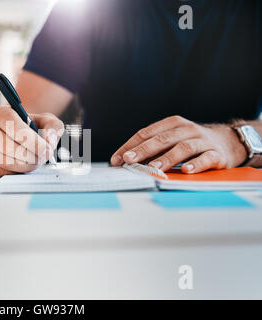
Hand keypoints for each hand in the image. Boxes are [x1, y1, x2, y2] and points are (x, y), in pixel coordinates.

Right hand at [0, 106, 63, 178]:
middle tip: (43, 157)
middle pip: (8, 146)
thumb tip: (49, 140)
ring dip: (25, 165)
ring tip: (35, 161)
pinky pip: (0, 171)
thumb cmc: (32, 128)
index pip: (12, 126)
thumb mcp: (47, 122)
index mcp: (0, 113)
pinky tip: (24, 165)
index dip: (31, 140)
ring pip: (5, 161)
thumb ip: (53, 127)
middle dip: (30, 155)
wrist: (19, 136)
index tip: (46, 148)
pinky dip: (16, 171)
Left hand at [110, 115, 246, 172]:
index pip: (146, 133)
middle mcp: (187, 129)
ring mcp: (202, 141)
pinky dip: (196, 164)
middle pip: (162, 139)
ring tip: (154, 168)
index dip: (130, 146)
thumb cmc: (191, 142)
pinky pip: (206, 158)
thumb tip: (124, 161)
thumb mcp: (171, 139)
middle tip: (130, 159)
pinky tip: (186, 171)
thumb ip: (151, 147)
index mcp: (172, 124)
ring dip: (167, 158)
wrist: (228, 142)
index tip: (117, 159)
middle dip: (144, 149)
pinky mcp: (217, 154)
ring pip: (183, 148)